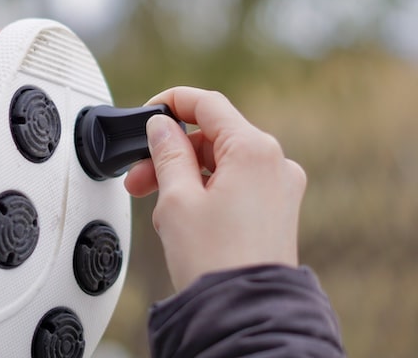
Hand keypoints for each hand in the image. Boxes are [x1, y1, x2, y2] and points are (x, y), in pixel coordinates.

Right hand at [124, 87, 305, 292]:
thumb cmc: (216, 261)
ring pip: (221, 163)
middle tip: (138, 178)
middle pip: (212, 138)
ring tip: (157, 208)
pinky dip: (205, 192)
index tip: (148, 112)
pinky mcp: (276, 210)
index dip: (172, 102)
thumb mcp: (177, 199)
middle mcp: (275, 163)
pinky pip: (234, 185)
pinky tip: (181, 218)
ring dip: (184, 177)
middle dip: (170, 153)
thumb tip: (162, 126)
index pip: (208, 104)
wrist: (245, 314)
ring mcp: (279, 188)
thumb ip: (167, 152)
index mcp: (254, 150)